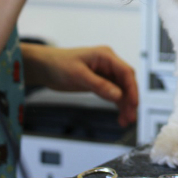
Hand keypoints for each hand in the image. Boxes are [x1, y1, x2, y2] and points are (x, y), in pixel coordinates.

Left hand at [22, 43, 138, 126]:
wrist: (43, 67)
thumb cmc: (58, 64)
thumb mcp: (78, 76)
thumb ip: (99, 85)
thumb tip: (118, 95)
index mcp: (106, 56)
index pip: (126, 72)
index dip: (132, 88)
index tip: (134, 104)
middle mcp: (108, 64)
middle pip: (126, 82)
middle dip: (130, 99)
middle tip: (130, 116)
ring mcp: (105, 73)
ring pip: (121, 90)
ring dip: (124, 104)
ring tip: (125, 120)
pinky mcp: (100, 82)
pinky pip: (113, 93)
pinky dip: (116, 104)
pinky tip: (119, 115)